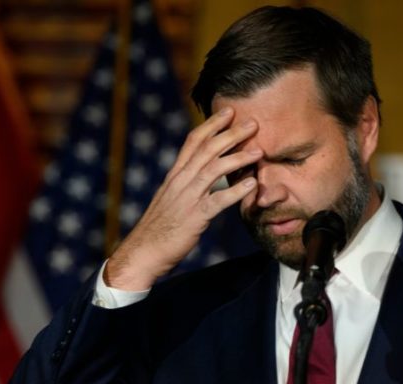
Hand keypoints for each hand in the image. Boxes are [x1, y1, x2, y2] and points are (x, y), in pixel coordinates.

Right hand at [104, 107, 262, 289]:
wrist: (144, 251)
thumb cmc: (158, 228)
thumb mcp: (170, 199)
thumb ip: (185, 185)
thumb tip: (200, 176)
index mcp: (175, 175)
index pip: (193, 141)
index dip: (212, 125)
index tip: (228, 112)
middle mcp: (180, 181)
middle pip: (207, 150)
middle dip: (231, 134)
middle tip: (253, 122)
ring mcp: (187, 198)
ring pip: (213, 170)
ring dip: (238, 158)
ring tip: (259, 150)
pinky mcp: (194, 217)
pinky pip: (218, 201)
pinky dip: (236, 191)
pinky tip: (252, 185)